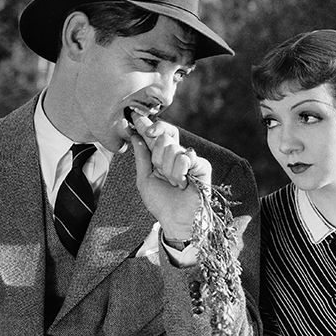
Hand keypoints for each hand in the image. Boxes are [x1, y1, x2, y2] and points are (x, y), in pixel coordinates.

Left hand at [130, 113, 210, 237]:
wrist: (176, 220)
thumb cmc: (161, 202)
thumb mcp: (144, 178)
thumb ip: (141, 156)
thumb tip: (135, 135)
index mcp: (162, 156)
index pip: (156, 133)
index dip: (146, 124)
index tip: (134, 115)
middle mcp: (176, 154)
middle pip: (164, 137)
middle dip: (158, 157)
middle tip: (162, 174)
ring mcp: (190, 159)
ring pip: (173, 149)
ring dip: (169, 171)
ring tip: (174, 184)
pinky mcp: (202, 165)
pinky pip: (186, 157)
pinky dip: (180, 172)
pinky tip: (184, 183)